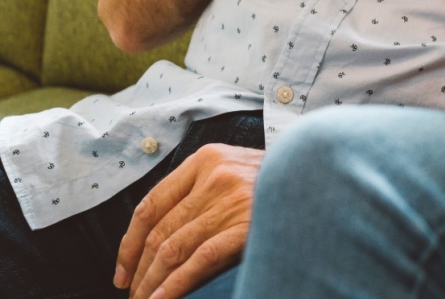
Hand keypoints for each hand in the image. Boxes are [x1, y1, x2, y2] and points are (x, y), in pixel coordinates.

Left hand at [114, 143, 262, 298]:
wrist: (322, 178)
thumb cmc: (277, 182)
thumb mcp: (236, 170)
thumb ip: (200, 191)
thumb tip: (158, 238)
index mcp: (206, 159)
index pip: (151, 205)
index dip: (129, 244)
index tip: (122, 272)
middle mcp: (215, 177)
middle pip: (160, 232)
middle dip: (139, 271)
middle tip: (133, 295)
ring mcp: (230, 201)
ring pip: (173, 249)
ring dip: (152, 284)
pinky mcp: (245, 227)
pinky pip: (198, 261)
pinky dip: (174, 285)